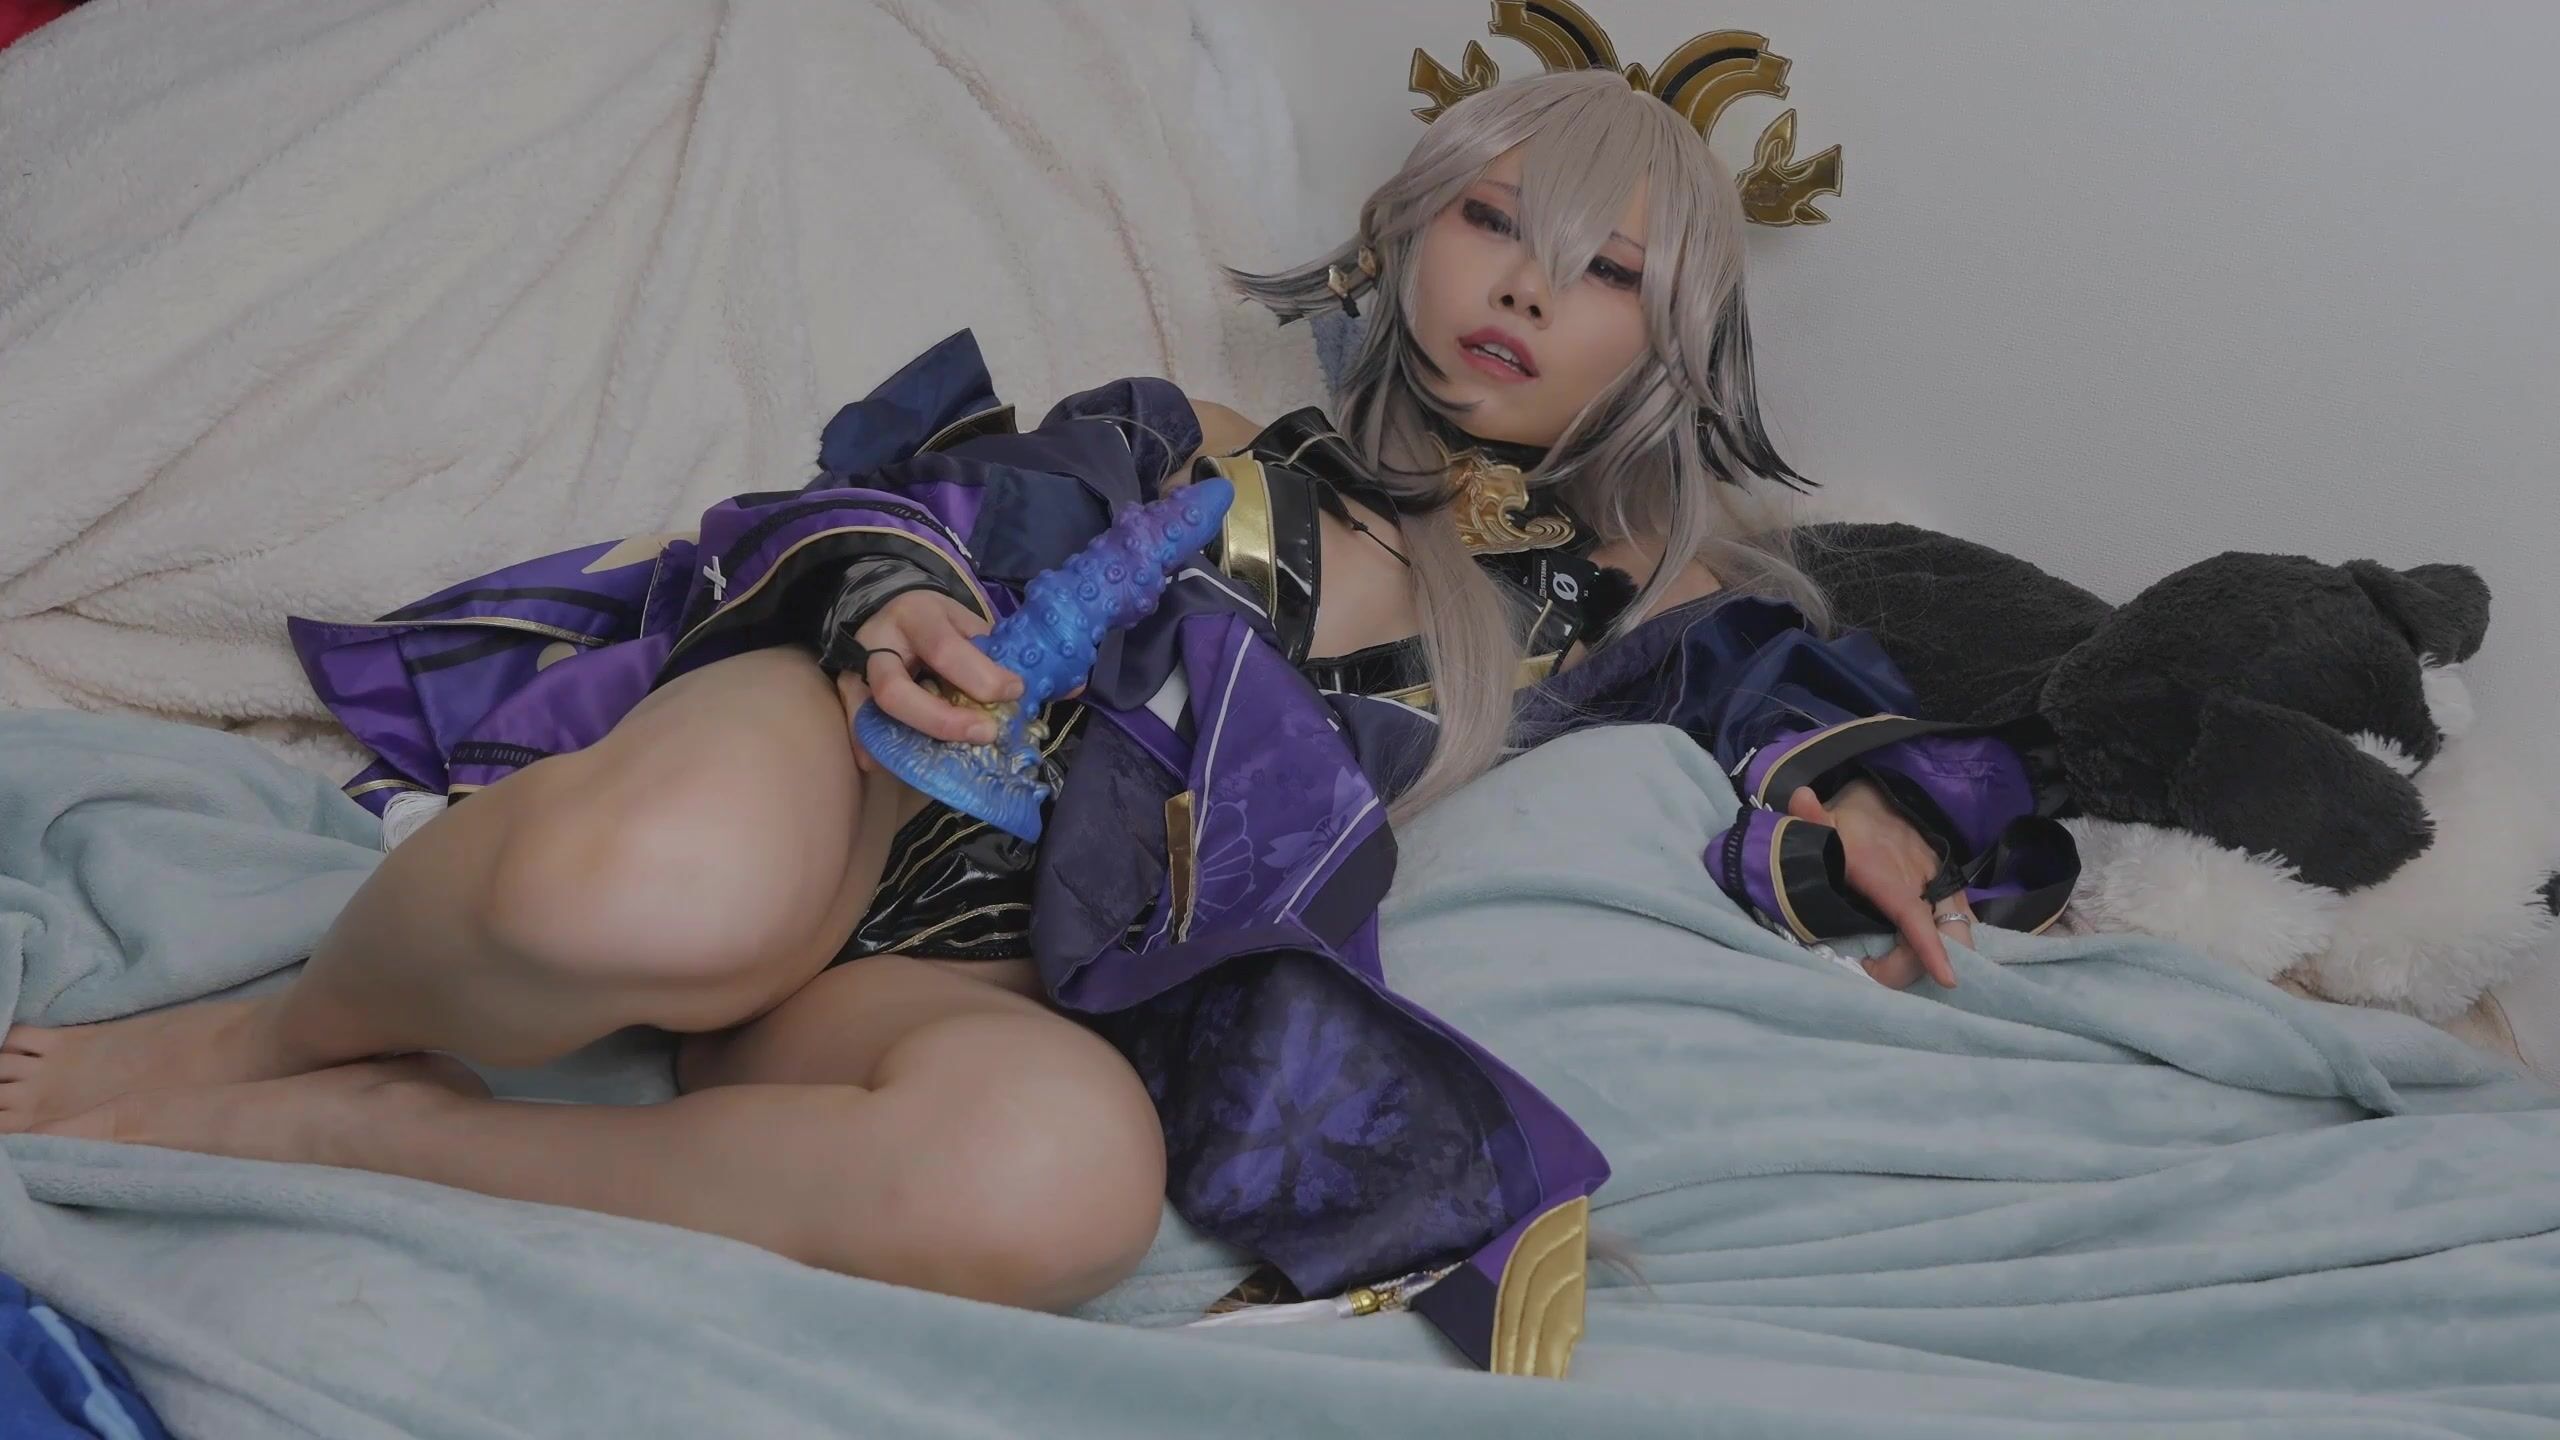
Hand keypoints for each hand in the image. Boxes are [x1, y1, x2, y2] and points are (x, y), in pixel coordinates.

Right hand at [834, 590, 1023, 769]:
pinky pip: (860, 729)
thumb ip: (985, 652)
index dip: (981, 676)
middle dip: (942, 721)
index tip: (1014, 692)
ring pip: (870, 715)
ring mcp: (854, 671)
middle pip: (894, 691)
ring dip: (909, 742)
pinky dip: (879, 750)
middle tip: (984, 733)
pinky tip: (903, 765)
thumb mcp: (964, 622)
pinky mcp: (846, 694)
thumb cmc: (938, 623)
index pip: (944, 649)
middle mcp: (876, 643)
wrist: (892, 613)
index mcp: (914, 615)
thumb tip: (1015, 695)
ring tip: (945, 760)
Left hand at [1786, 782, 1973, 989]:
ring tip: (1886, 962)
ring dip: (1932, 956)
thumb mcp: (1827, 822)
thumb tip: (1800, 797)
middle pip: (1947, 937)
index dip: (1931, 948)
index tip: (1947, 978)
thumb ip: (1811, 818)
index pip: (1915, 916)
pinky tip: (1918, 953)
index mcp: (1893, 877)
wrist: (1884, 801)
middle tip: (1874, 968)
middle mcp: (1927, 883)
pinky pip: (1961, 925)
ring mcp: (1944, 888)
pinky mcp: (1952, 892)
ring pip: (1958, 933)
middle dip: (1919, 965)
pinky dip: (1946, 944)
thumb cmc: (1852, 823)